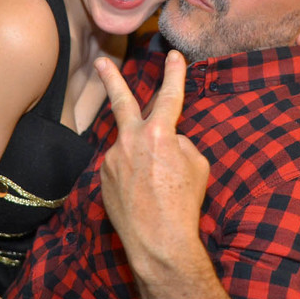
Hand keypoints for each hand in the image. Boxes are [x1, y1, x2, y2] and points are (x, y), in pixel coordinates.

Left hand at [95, 51, 209, 272]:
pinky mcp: (103, 177)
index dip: (174, 74)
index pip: (169, 96)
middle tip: (102, 61)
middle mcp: (130, 140)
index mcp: (158, 133)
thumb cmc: (184, 204)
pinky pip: (122, 169)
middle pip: (121, 101)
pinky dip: (133, 177)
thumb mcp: (197, 166)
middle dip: (112, 78)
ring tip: (156, 185)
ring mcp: (112, 159)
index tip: (174, 56)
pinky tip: (143, 196)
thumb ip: (180, 143)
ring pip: (131, 149)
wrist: (158, 243)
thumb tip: (168, 139)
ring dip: (142, 160)